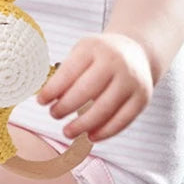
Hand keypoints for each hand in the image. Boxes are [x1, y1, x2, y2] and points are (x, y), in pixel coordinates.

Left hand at [37, 33, 152, 141]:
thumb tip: (46, 98)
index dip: (53, 89)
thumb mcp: (82, 52)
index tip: (41, 101)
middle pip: (86, 90)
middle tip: (54, 115)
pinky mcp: (142, 98)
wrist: (136, 51)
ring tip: (67, 131)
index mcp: (94, 47)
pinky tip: (90, 136)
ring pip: (104, 109)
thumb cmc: (100, 55)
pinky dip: (104, 132)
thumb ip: (66, 72)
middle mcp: (115, 62)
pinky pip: (122, 120)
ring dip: (83, 125)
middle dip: (65, 106)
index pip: (69, 71)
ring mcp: (131, 80)